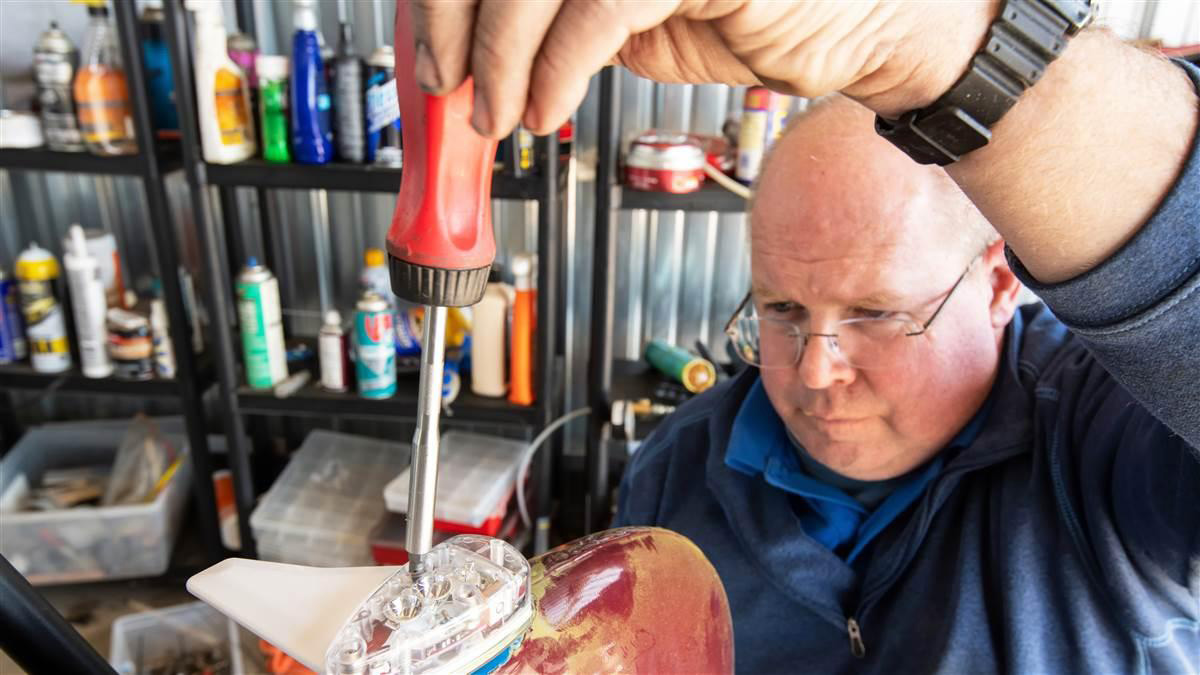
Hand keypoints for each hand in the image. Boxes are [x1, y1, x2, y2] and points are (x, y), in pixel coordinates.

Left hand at [406, 0, 996, 137]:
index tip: (431, 41)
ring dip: (497, 54)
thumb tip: (487, 44)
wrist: (868, 27)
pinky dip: (553, 68)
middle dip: (453, 18)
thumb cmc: (763, 11)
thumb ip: (566, 13)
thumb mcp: (637, 17)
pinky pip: (597, 7)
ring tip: (493, 111)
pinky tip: (543, 108)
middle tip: (447, 82)